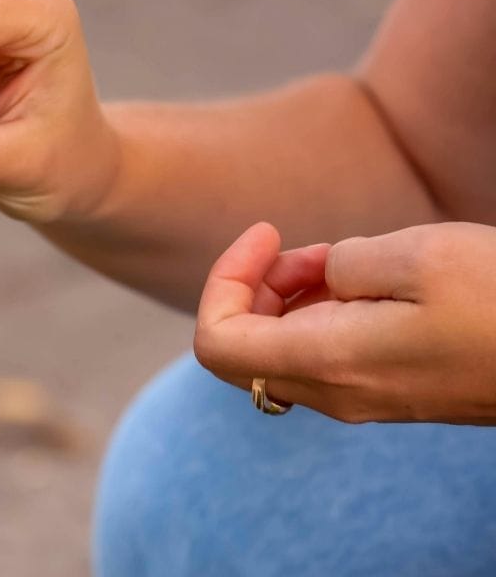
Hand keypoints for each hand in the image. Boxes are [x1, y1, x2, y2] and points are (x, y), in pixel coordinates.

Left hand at [194, 221, 495, 424]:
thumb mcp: (416, 254)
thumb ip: (340, 263)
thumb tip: (319, 278)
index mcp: (329, 364)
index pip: (216, 343)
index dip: (223, 279)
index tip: (266, 232)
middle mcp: (335, 394)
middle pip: (240, 349)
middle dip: (251, 287)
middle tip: (295, 243)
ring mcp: (362, 399)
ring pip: (280, 351)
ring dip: (288, 296)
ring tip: (336, 255)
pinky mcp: (388, 391)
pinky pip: (322, 355)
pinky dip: (319, 312)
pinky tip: (360, 279)